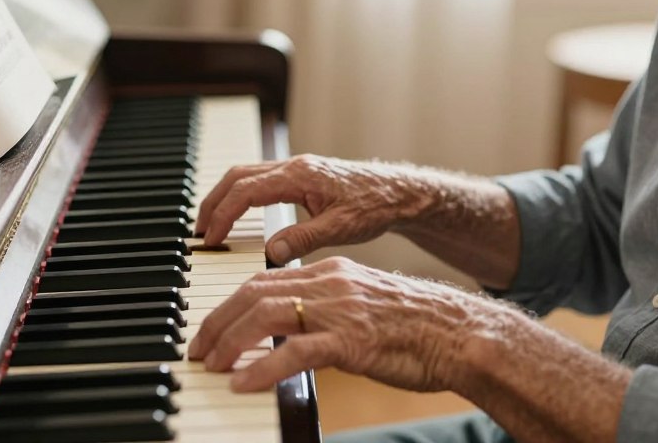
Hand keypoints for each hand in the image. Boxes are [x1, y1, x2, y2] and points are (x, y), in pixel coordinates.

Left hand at [187, 256, 494, 394]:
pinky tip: (243, 384)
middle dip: (218, 321)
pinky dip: (263, 369)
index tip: (210, 328)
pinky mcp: (353, 341)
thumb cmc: (415, 326)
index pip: (263, 279)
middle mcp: (330, 283)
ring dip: (230, 341)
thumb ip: (327, 308)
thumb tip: (291, 330)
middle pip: (254, 292)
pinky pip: (296, 353)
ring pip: (267, 315)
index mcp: (331, 272)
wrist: (459, 332)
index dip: (229, 303)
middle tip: (198, 349)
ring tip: (211, 365)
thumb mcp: (363, 305)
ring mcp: (340, 311)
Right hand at [195, 155, 429, 263]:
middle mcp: (293, 167)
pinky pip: (259, 180)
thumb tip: (270, 251)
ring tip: (211, 225)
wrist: (398, 193)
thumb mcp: (341, 229)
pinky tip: (238, 215)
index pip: (246, 190)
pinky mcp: (300, 176)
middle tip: (200, 232)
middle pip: (237, 176)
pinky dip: (240, 196)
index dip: (223, 214)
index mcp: (299, 176)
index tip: (210, 239)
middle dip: (213, 202)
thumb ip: (304, 239)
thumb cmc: (375, 207)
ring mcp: (296, 169)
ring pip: (246, 175)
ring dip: (224, 197)